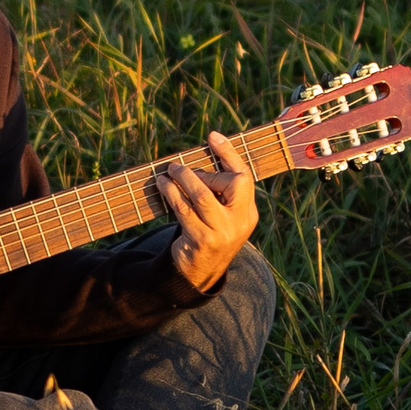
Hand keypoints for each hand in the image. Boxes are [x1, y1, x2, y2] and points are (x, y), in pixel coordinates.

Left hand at [158, 131, 259, 293]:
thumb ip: (218, 193)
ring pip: (203, 196)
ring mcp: (223, 232)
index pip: (244, 176)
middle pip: (231, 183)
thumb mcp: (221, 216)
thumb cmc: (207, 235)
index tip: (213, 136)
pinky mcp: (202, 240)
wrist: (199, 273)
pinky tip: (162, 186)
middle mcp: (240, 221)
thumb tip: (198, 159)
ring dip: (184, 179)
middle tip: (180, 167)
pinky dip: (172, 195)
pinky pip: (185, 211)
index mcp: (248, 212)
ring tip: (169, 171)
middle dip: (204, 171)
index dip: (229, 154)